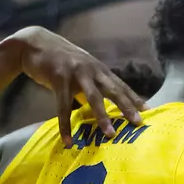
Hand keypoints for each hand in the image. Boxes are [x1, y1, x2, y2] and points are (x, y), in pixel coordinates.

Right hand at [13, 26, 144, 145]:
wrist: (34, 44)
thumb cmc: (59, 61)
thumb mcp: (81, 70)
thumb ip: (92, 84)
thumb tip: (102, 106)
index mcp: (99, 69)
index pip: (121, 85)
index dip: (135, 98)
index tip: (150, 112)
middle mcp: (91, 69)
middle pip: (113, 90)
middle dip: (127, 107)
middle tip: (138, 123)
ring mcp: (76, 72)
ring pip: (93, 97)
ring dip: (102, 117)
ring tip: (110, 134)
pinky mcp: (58, 77)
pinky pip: (63, 105)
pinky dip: (65, 124)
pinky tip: (68, 139)